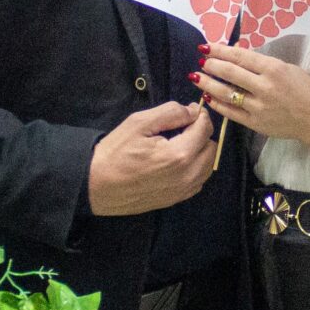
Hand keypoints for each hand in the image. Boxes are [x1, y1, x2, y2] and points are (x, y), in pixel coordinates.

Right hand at [87, 100, 217, 216]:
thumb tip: (193, 111)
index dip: (198, 115)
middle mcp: (188, 175)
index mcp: (179, 154)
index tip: (186, 111)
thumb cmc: (115, 152)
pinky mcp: (178, 199)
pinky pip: (199, 179)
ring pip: (208, 165)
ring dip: (199, 151)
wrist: (97, 186)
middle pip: (211, 147)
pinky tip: (175, 162)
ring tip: (177, 144)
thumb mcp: (139, 122)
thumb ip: (171, 112)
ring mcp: (184, 190)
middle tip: (179, 129)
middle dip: (200, 133)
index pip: (205, 127)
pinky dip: (194, 167)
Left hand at [196, 45, 309, 151]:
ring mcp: (258, 107)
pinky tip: (208, 97)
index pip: (240, 56)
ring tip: (197, 77)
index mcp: (274, 69)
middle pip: (229, 72)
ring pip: (225, 92)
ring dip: (208, 83)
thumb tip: (239, 53)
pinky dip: (217, 104)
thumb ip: (263, 63)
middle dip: (211, 65)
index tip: (207, 46)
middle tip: (201, 60)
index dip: (220, 50)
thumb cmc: (307, 90)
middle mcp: (264, 87)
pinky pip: (230, 112)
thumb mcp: (288, 68)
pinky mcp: (255, 123)